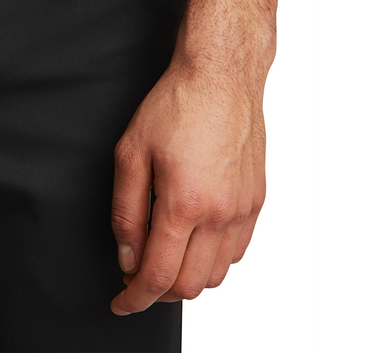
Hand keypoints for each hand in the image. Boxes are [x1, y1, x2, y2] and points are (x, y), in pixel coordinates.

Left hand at [109, 31, 269, 312]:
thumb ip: (126, 211)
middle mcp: (219, 215)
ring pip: (217, 275)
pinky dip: (214, 260)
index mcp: (184, 204)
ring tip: (165, 256)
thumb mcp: (131, 152)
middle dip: (159, 291)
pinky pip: (237, 252)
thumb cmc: (177, 104)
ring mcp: (242, 210)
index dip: (134, 298)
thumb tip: (127, 255)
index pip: (158, 276)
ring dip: (188, 278)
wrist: (221, 75)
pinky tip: (195, 239)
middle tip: (137, 275)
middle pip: (190, 285)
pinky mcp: (256, 201)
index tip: (121, 302)